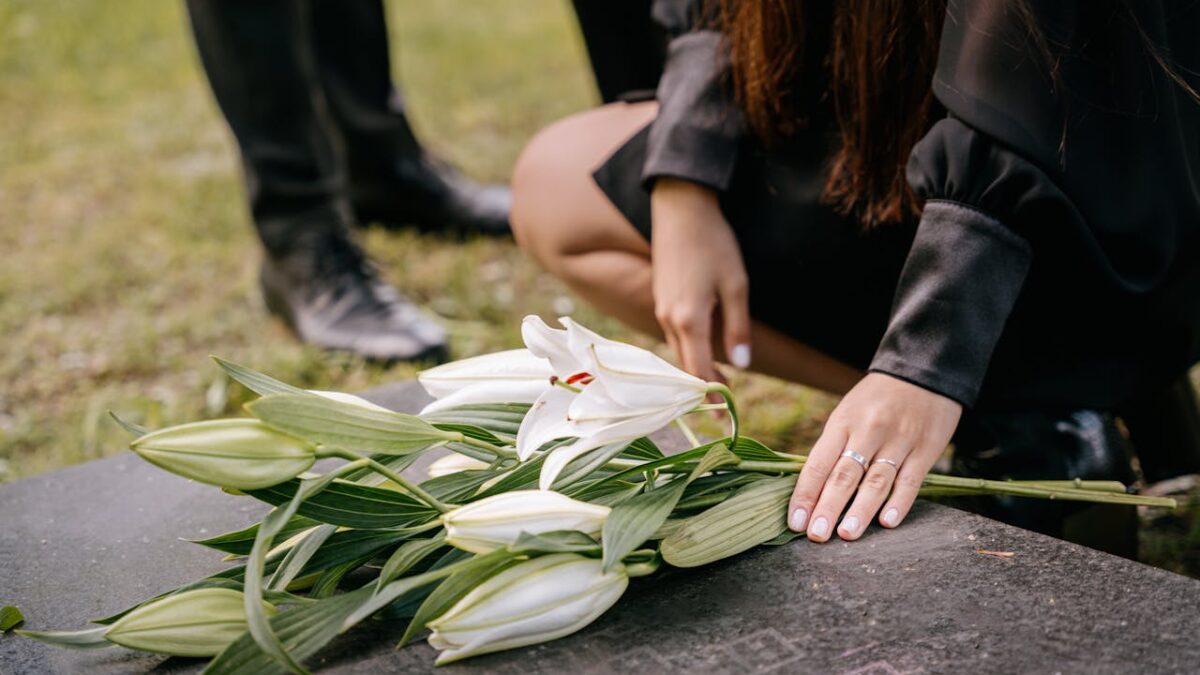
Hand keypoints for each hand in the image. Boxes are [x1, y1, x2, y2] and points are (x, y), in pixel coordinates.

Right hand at [649, 178, 750, 381]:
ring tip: (717, 380)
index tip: (724, 408)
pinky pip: (673, 334)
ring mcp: (660, 308)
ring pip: (677, 350)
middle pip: (683, 365)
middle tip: (722, 401)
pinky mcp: (659, 297)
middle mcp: (668, 319)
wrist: (680, 208)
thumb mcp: (736, 285)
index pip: (696, 370)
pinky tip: (702, 349)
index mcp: (688, 319)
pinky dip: (687, 348)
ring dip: (694, 367)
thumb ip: (738, 328)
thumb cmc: (713, 243)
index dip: (710, 392)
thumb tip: (741, 366)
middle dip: (702, 384)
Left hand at [787, 372, 961, 540]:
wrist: (923, 373)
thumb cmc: (876, 401)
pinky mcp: (926, 449)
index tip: (795, 521)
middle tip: (816, 535)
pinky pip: (911, 480)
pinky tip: (887, 522)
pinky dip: (899, 502)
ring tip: (847, 535)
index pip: (819, 463)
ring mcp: (899, 440)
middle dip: (828, 507)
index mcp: (843, 422)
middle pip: (845, 474)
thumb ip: (834, 449)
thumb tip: (813, 492)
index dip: (806, 493)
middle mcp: (869, 431)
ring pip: (877, 480)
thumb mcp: (847, 414)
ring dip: (861, 510)